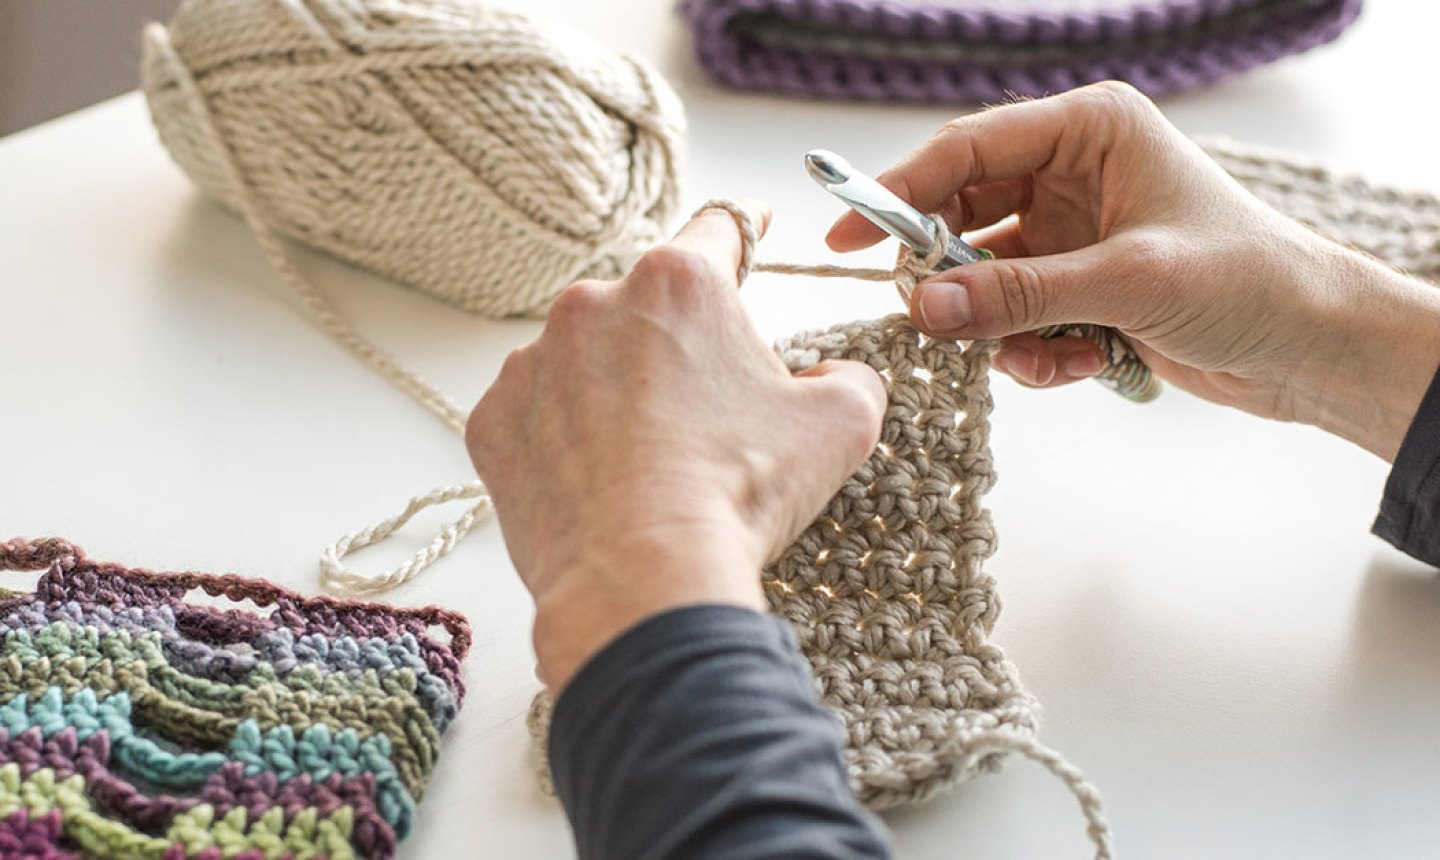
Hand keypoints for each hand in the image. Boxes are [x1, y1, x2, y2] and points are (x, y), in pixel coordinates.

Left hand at [467, 202, 885, 692]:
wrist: (641, 579)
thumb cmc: (737, 493)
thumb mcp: (840, 424)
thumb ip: (848, 375)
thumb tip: (830, 374)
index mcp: (680, 282)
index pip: (718, 229)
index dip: (743, 228)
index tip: (749, 226)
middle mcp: (593, 302)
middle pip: (648, 307)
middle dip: (678, 348)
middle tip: (707, 420)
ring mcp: (533, 361)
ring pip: (587, 361)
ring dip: (616, 394)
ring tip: (648, 466)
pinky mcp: (494, 419)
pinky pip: (537, 415)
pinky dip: (565, 440)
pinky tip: (600, 484)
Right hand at [828, 82, 1439, 460]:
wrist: (1311, 346)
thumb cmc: (1247, 280)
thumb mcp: (1125, 281)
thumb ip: (1018, 292)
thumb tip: (925, 307)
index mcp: (1089, 132)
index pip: (967, 150)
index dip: (898, 191)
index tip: (843, 234)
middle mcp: (1072, 174)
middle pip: (962, 215)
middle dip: (947, 273)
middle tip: (930, 317)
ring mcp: (1071, 233)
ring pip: (984, 275)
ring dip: (994, 323)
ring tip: (1032, 350)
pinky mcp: (1077, 286)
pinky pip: (1014, 316)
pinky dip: (1028, 349)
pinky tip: (1074, 364)